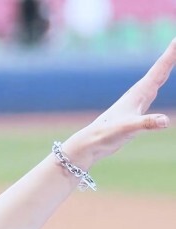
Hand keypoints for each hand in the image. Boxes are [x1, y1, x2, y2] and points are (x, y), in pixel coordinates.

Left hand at [63, 38, 175, 168]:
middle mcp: (139, 92)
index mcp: (140, 92)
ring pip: (156, 78)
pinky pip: (152, 90)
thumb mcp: (129, 128)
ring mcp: (137, 100)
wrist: (92, 142)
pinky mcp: (136, 109)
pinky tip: (159, 83)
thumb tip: (165, 121)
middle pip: (161, 69)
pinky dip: (159, 82)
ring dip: (166, 66)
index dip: (172, 53)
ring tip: (174, 55)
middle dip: (172, 55)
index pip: (160, 68)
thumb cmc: (108, 134)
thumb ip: (147, 123)